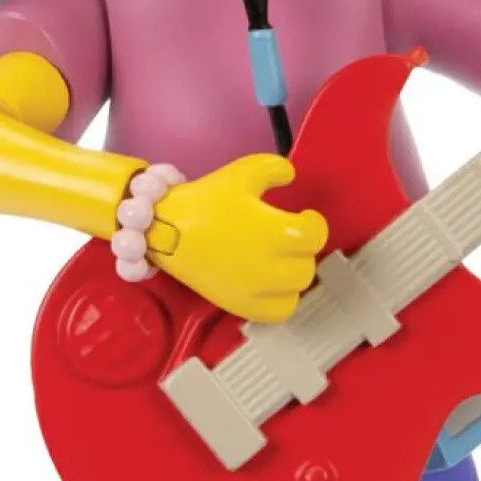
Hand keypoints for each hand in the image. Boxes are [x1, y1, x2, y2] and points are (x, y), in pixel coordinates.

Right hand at [147, 154, 328, 323]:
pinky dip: (283, 300)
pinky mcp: (241, 304)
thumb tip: (291, 175)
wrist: (165, 230)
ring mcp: (255, 289)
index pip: (315, 236)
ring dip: (294, 273)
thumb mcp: (242, 172)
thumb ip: (274, 168)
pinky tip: (273, 285)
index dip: (314, 224)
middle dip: (302, 249)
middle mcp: (270, 265)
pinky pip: (279, 312)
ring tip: (281, 260)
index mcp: (275, 232)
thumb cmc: (204, 201)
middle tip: (289, 238)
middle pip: (308, 264)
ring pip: (296, 289)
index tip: (306, 218)